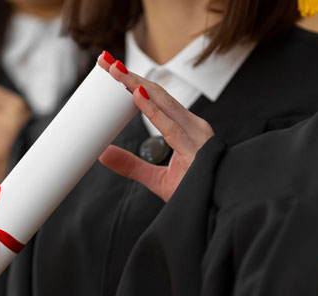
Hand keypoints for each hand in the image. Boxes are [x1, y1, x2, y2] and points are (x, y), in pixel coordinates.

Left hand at [95, 52, 213, 201]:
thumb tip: (103, 154)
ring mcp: (197, 134)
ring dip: (136, 85)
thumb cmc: (195, 194)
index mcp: (187, 129)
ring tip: (115, 71)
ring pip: (163, 103)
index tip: (112, 69)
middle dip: (130, 76)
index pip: (156, 98)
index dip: (134, 82)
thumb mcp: (157, 179)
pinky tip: (137, 97)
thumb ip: (132, 166)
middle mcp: (193, 126)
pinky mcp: (196, 148)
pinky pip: (171, 127)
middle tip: (106, 61)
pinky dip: (153, 111)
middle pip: (157, 94)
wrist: (215, 212)